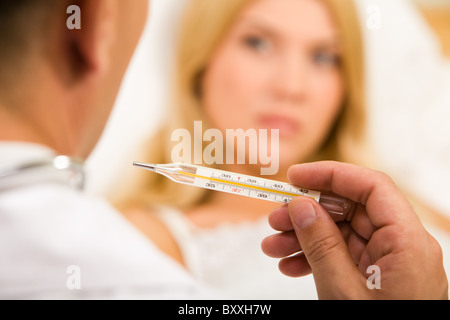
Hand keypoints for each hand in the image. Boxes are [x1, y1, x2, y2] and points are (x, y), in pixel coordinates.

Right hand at [262, 161, 447, 298]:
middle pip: (351, 209)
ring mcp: (389, 261)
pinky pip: (343, 254)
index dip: (331, 174)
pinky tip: (290, 265)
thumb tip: (301, 206)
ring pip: (342, 232)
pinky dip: (315, 256)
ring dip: (305, 236)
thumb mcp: (342, 292)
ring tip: (273, 247)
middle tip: (274, 219)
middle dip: (309, 212)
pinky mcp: (377, 275)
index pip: (370, 186)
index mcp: (407, 241)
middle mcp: (402, 245)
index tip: (295, 177)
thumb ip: (321, 244)